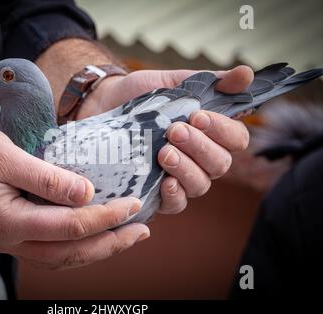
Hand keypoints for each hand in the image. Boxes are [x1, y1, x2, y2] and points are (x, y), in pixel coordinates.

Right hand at [0, 120, 148, 269]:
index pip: (70, 226)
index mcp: (8, 221)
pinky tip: (91, 234)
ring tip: (125, 236)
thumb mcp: (1, 154)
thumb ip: (43, 177)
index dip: (105, 217)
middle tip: (141, 231)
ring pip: (61, 257)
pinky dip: (76, 244)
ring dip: (96, 249)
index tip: (132, 204)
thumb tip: (85, 193)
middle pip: (71, 253)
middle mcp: (10, 240)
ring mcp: (8, 240)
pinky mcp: (8, 232)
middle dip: (110, 243)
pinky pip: (49, 248)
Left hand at [78, 66, 252, 213]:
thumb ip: (210, 82)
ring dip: (187, 169)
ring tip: (164, 152)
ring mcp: (179, 178)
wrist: (101, 105)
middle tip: (175, 131)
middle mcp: (199, 158)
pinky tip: (164, 181)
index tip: (198, 116)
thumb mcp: (173, 83)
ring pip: (200, 185)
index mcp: (208, 133)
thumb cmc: (139, 95)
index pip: (236, 140)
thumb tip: (247, 73)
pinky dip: (174, 194)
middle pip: (220, 164)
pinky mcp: (156, 193)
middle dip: (200, 147)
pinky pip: (175, 204)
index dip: (223, 131)